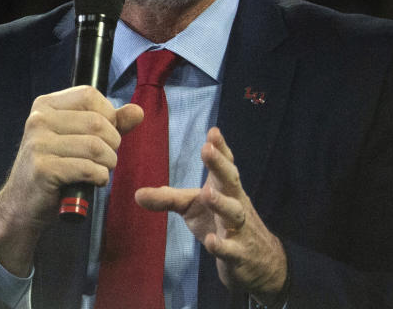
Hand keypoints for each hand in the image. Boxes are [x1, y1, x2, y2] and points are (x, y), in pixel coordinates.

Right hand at [0, 86, 143, 274]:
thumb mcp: (79, 139)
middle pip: (97, 122)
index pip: (89, 95)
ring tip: (100, 170)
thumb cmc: (55, 169)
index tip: (106, 135)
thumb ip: (110, 123)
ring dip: (108, 163)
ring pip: (95, 146)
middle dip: (112, 144)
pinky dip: (99, 177)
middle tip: (106, 159)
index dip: (108, 115)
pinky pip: (88, 169)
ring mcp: (38, 144)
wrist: (23, 205)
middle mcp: (38, 120)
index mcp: (45, 105)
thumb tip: (137, 112)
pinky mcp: (42, 169)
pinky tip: (93, 182)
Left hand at [136, 127, 287, 303]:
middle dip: (220, 165)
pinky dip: (222, 245)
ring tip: (207, 193)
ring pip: (234, 212)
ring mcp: (239, 228)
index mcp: (224, 188)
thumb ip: (168, 198)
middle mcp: (235, 202)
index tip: (213, 132)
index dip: (220, 148)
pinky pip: (231, 248)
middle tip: (207, 149)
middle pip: (231, 180)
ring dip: (222, 202)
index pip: (225, 164)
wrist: (255, 259)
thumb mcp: (191, 207)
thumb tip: (137, 194)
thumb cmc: (218, 222)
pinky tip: (212, 241)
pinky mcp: (238, 253)